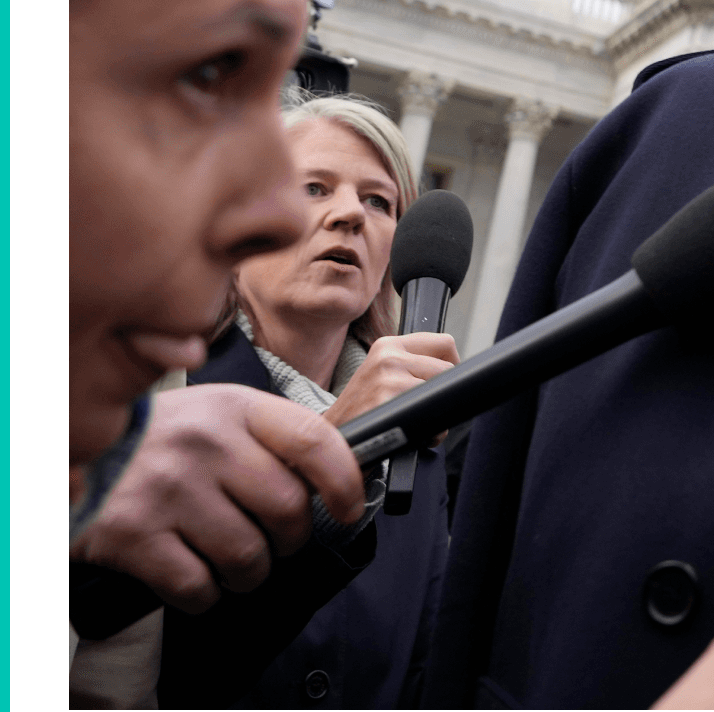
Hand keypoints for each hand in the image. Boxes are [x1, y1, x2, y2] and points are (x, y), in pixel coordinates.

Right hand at [69, 383, 364, 611]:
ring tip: (234, 563)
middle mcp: (204, 444)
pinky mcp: (133, 535)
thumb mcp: (219, 415)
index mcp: (235, 409)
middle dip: (291, 540)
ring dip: (250, 574)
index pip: (314, 441)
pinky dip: (206, 597)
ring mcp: (168, 489)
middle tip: (275, 542)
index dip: (345, 481)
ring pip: (248, 556)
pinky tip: (196, 580)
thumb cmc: (160, 440)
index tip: (351, 508)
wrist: (70, 454)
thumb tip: (334, 479)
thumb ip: (271, 440)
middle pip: (288, 509)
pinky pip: (198, 587)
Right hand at [320, 333, 457, 432]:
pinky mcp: (390, 403)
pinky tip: (416, 437)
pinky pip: (433, 418)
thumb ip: (413, 363)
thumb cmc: (364, 410)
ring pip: (442, 395)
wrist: (332, 437)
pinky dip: (433, 433)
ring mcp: (388, 379)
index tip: (442, 383)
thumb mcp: (382, 373)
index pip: (445, 343)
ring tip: (419, 426)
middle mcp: (387, 357)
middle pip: (448, 371)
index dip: (451, 366)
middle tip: (425, 411)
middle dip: (444, 395)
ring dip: (440, 418)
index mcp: (388, 345)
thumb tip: (454, 368)